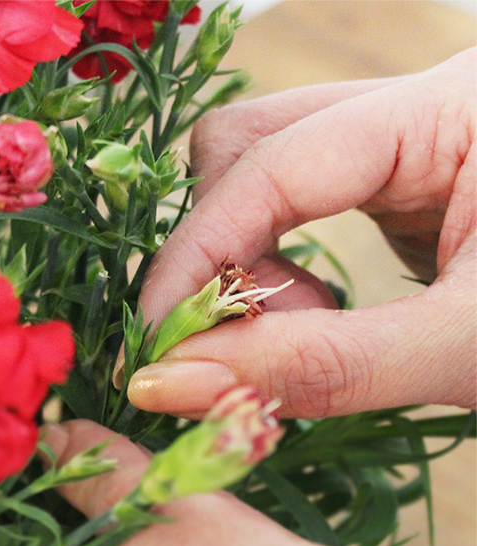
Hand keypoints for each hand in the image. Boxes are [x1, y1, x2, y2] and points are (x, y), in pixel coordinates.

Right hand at [126, 48, 475, 418]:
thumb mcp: (465, 351)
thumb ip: (318, 368)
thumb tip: (171, 383)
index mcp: (454, 107)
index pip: (275, 161)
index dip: (200, 254)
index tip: (158, 342)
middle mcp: (414, 103)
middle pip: (252, 145)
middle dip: (224, 250)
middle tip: (247, 338)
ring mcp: (398, 138)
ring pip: (262, 172)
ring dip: (250, 260)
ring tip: (301, 328)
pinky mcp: (388, 179)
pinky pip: (292, 206)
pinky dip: (278, 268)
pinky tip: (314, 312)